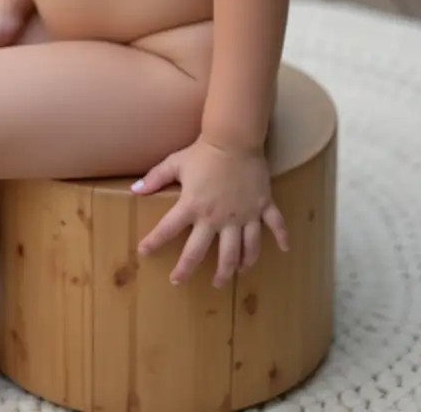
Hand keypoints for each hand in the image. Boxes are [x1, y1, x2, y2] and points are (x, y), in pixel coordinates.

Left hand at [132, 137, 288, 286]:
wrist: (234, 139)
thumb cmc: (204, 151)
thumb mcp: (175, 162)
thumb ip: (155, 178)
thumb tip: (134, 190)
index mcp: (193, 206)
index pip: (168, 229)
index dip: (154, 242)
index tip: (144, 253)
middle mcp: (217, 218)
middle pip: (203, 252)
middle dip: (189, 269)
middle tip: (181, 281)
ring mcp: (242, 215)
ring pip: (240, 250)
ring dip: (234, 266)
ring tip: (229, 278)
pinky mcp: (262, 206)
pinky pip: (275, 226)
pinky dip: (282, 238)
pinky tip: (285, 250)